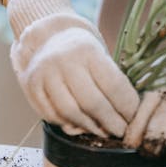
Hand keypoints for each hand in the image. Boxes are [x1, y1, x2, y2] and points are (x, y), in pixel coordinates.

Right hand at [7, 0, 139, 137]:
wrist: (45, 35)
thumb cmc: (81, 49)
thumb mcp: (98, 52)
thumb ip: (110, 78)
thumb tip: (129, 112)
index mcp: (88, 49)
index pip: (113, 84)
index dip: (126, 106)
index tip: (134, 118)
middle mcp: (65, 60)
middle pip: (92, 102)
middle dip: (111, 122)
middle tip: (120, 131)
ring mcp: (45, 74)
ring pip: (71, 113)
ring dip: (90, 127)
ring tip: (102, 131)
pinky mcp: (31, 87)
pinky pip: (52, 115)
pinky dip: (68, 124)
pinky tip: (80, 125)